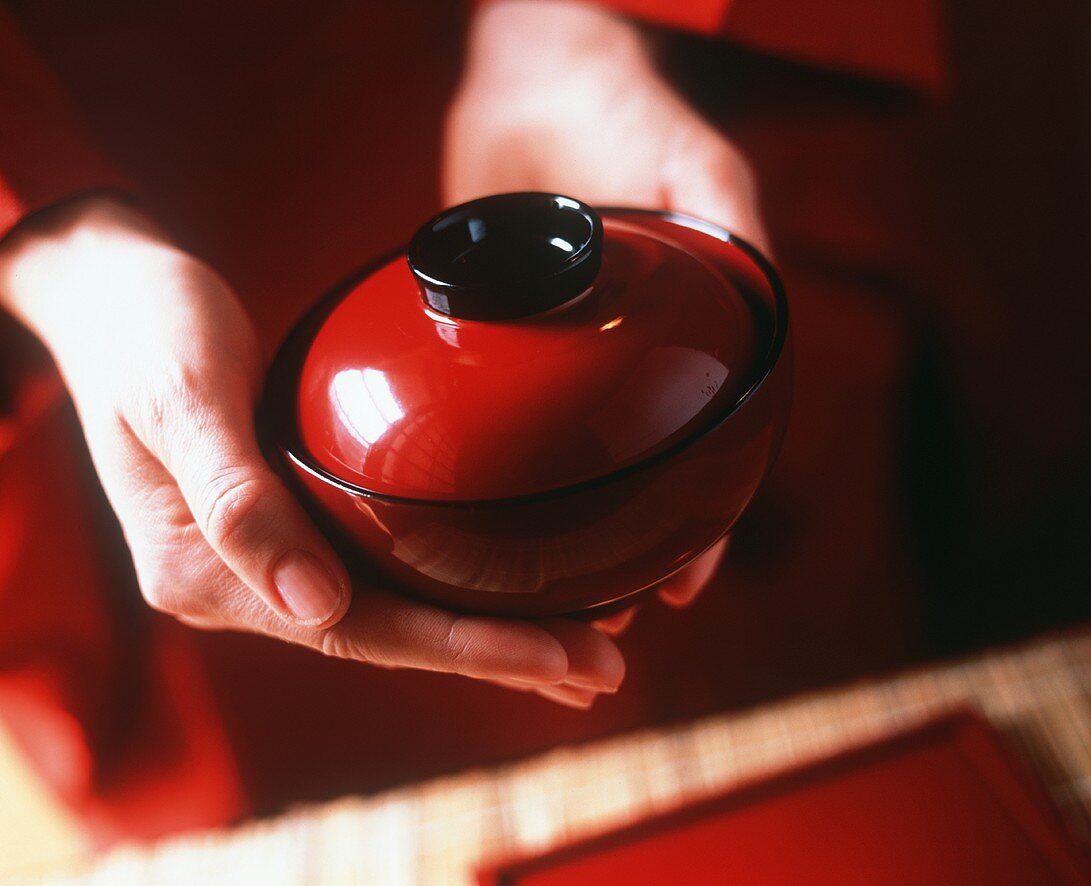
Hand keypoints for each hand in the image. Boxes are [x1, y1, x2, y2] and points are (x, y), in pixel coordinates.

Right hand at [0, 196, 623, 707]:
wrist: (111, 294)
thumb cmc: (144, 327)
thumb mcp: (181, 394)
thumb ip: (235, 498)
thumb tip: (316, 605)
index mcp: (208, 572)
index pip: (360, 633)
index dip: (466, 649)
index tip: (562, 654)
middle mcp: (243, 585)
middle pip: (391, 638)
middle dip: (500, 657)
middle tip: (603, 664)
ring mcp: (268, 561)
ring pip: (394, 616)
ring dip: (487, 637)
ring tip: (579, 652)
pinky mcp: (293, 526)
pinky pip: (383, 574)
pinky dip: (451, 591)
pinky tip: (504, 596)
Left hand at [448, 1, 756, 629]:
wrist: (530, 69)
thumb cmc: (620, 107)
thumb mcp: (690, 159)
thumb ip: (730, 219)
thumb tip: (768, 299)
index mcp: (683, 339)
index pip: (706, 452)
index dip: (703, 525)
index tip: (680, 586)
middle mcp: (625, 359)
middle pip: (636, 479)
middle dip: (625, 552)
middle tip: (599, 616)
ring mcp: (561, 357)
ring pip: (568, 469)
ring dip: (563, 538)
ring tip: (543, 600)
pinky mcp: (500, 342)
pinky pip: (501, 424)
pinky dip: (501, 479)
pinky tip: (481, 523)